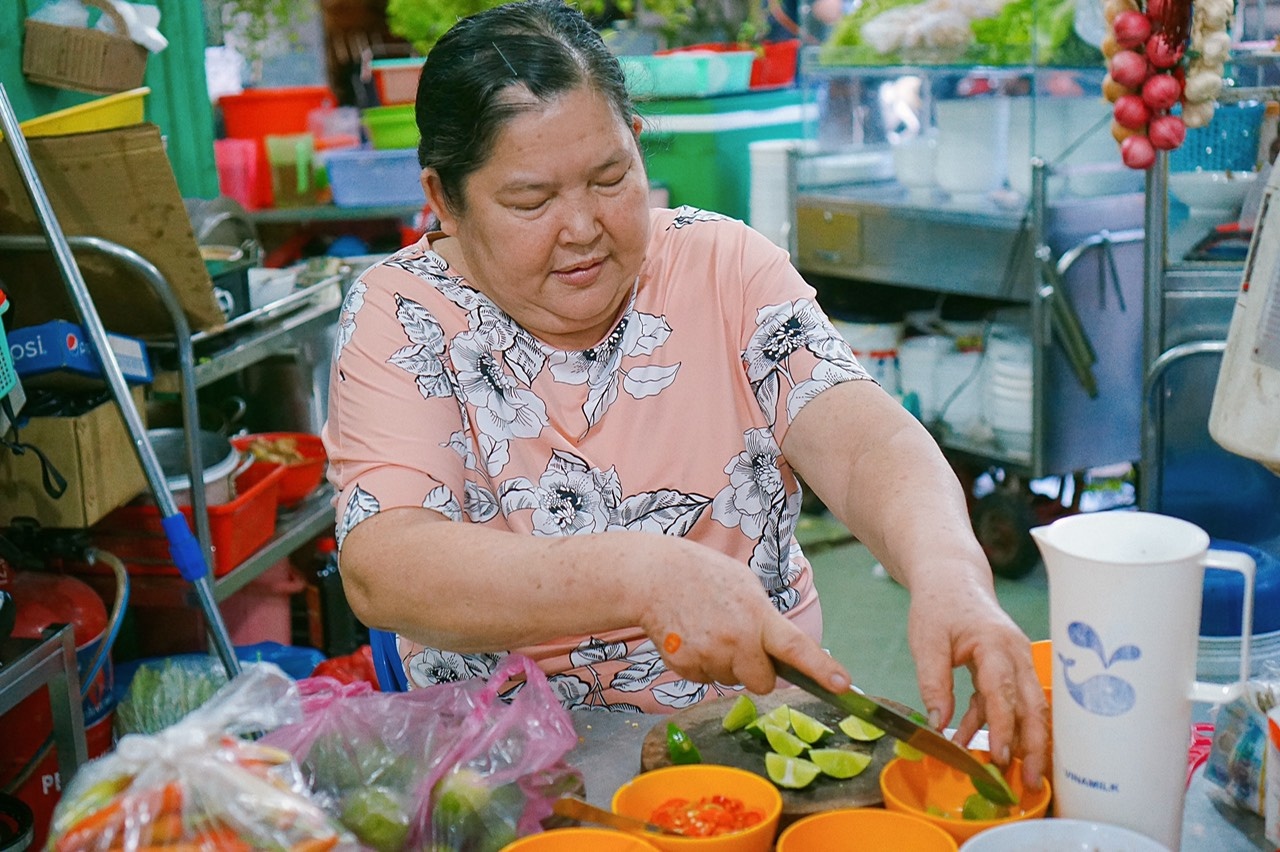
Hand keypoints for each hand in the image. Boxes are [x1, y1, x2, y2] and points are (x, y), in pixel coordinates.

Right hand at [636, 537, 849, 695]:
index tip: (844, 686)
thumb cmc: (705, 575)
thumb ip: (766, 619)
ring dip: (726, 664)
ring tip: (707, 629)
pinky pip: (705, 679)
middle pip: (763, 683)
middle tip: (739, 643)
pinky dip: (701, 664)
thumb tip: (781, 653)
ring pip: (731, 681)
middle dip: (757, 671)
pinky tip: (691, 636)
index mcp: (757, 615)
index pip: (796, 647)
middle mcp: (736, 640)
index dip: (822, 669)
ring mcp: (709, 655)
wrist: (654, 575)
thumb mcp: (746, 586)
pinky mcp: (685, 666)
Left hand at [907, 566, 1050, 788]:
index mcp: (995, 644)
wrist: (951, 579)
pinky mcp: (1009, 668)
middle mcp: (1015, 654)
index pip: (1003, 692)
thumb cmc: (939, 606)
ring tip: (1016, 776)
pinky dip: (994, 722)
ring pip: (1027, 707)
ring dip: (1022, 741)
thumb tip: (938, 723)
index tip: (1001, 757)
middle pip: (1031, 706)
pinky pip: (1007, 701)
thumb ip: (934, 682)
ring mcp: (1017, 661)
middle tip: (1030, 781)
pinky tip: (974, 742)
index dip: (1003, 727)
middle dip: (1034, 746)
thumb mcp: (926, 641)